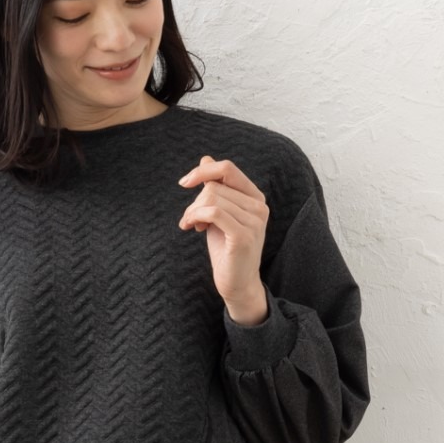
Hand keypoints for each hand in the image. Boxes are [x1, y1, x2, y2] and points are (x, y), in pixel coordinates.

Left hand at [178, 155, 269, 320]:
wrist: (237, 283)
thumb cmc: (226, 249)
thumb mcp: (220, 214)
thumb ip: (216, 188)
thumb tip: (206, 159)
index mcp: (255, 197)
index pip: (227, 169)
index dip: (203, 171)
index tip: (184, 183)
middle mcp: (259, 206)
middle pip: (214, 186)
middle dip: (194, 202)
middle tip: (189, 220)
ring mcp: (254, 221)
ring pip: (211, 199)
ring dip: (192, 212)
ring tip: (190, 225)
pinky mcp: (243, 236)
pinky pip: (213, 212)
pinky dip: (195, 217)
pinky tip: (190, 227)